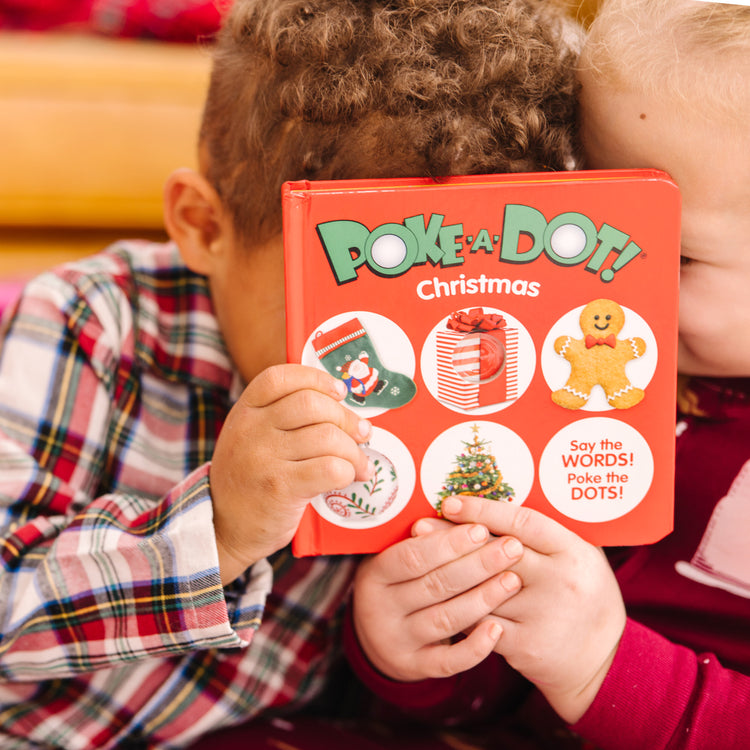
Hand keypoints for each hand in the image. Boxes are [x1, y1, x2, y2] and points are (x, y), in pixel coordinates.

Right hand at [210, 364, 371, 582]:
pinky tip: (351, 477)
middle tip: (362, 432)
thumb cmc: (250, 479)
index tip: (339, 392)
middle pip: (312, 404)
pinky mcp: (281, 488)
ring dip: (354, 451)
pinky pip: (330, 468)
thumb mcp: (250, 437)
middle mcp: (252, 430)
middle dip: (347, 418)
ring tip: (360, 463)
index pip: (282, 377)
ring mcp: (264, 458)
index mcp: (246, 411)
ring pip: (327, 437)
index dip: (317, 379)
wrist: (224, 528)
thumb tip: (341, 406)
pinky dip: (348, 471)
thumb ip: (282, 417)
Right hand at [352, 517, 523, 682]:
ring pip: (445, 620)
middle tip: (512, 548)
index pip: (413, 556)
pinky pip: (448, 661)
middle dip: (477, 565)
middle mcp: (381, 608)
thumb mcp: (396, 558)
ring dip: (483, 599)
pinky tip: (498, 628)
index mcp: (376, 574)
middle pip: (434, 585)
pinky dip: (474, 647)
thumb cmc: (399, 581)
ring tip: (513, 580)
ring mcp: (397, 640)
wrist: (379, 635)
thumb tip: (465, 512)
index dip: (448, 543)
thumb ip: (424, 541)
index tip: (482, 528)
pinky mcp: (414, 667)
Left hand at [440, 496, 625, 723]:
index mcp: (573, 551)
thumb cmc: (583, 594)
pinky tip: (432, 596)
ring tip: (417, 557)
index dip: (483, 509)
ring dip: (446, 573)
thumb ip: (548, 530)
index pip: (522, 522)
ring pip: (481, 589)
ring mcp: (542, 615)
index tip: (451, 502)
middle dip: (453, 538)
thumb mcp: (581, 555)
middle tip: (421, 525)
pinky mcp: (525, 645)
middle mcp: (559, 581)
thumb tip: (504, 492)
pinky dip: (456, 609)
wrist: (601, 660)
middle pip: (495, 553)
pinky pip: (479, 623)